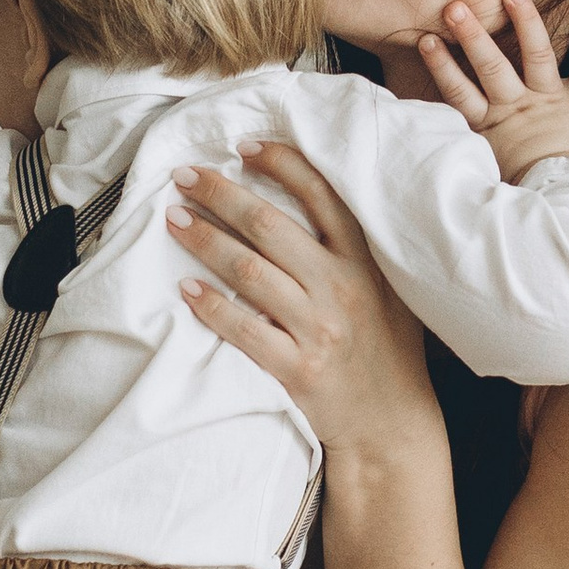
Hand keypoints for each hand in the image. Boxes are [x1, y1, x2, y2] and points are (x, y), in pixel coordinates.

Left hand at [167, 141, 439, 454]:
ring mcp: (320, 328)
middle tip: (186, 175)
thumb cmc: (386, 351)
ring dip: (206, 239)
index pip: (320, 194)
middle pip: (270, 226)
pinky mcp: (299, 368)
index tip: (243, 147)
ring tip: (175, 219)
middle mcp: (342, 287)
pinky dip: (212, 307)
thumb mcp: (387, 288)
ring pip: (249, 271)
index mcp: (365, 260)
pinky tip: (186, 289)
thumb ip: (353, 249)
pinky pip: (245, 330)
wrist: (393, 422)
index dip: (279, 163)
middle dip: (221, 194)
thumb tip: (305, 199)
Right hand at [416, 0, 568, 181]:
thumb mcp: (488, 167)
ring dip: (524, 22)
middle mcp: (515, 107)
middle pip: (489, 67)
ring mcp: (547, 101)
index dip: (441, 66)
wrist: (564, 203)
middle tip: (456, 7)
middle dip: (472, 36)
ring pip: (534, 56)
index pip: (458, 92)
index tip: (425, 41)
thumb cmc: (525, 188)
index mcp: (490, 124)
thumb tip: (434, 156)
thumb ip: (469, 146)